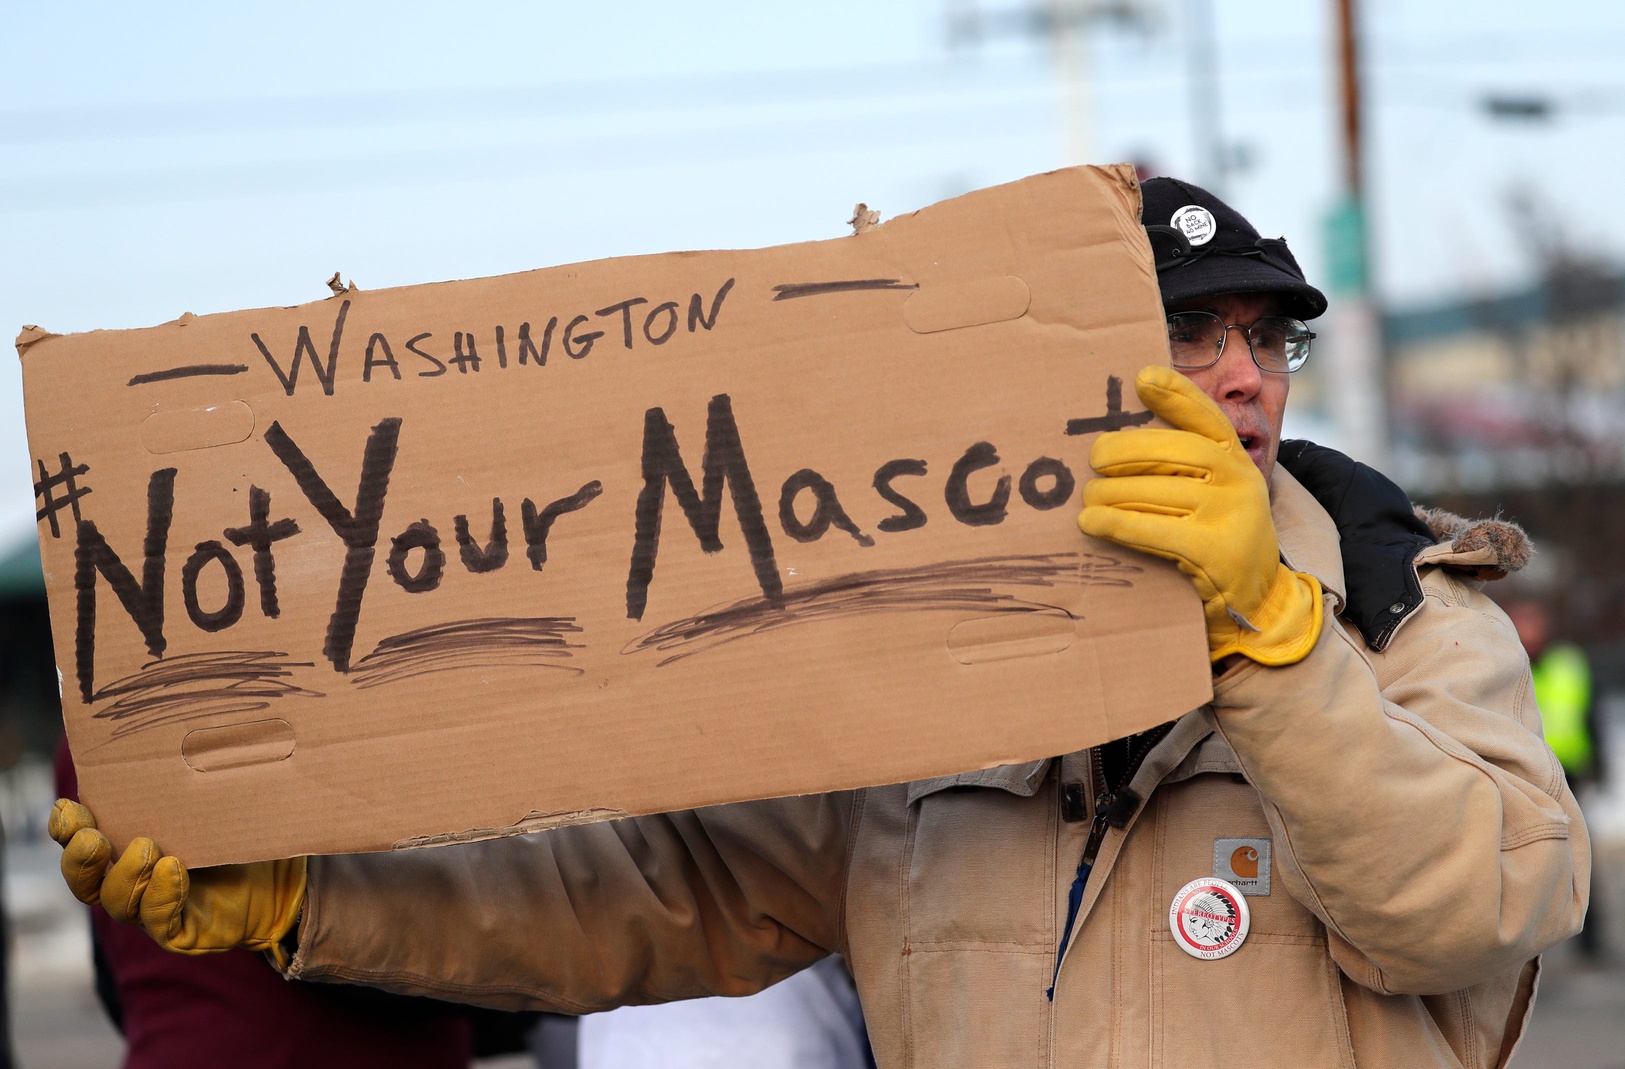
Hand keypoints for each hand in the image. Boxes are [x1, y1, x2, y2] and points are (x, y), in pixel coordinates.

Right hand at [49, 799, 306, 966]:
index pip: (82, 841)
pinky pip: (160, 920)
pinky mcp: (181, 931)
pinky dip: (162, 895)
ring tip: (146, 847)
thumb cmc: (242, 832)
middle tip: (91, 837)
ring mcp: (152, 909)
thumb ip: (191, 777)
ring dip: (126, 875)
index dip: (67, 828)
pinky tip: (172, 869)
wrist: (284, 880)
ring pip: (118, 902)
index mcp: (126, 847)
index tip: (69, 806)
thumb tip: (189, 723)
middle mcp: (131, 881)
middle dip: (80, 860)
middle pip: (86, 880)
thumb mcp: (215, 801)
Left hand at [1077, 365, 1322, 665]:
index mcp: (1236, 458)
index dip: (1175, 394)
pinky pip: (1153, 530)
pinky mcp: (1214, 552)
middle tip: (1093, 458)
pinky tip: (1090, 523)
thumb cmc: (1217, 537)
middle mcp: (1239, 479)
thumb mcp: (1216, 493)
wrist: (1256, 601)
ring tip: (1086, 499)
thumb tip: (1118, 438)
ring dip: (1110, 493)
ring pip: (1156, 491)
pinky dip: (1115, 524)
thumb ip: (1184, 464)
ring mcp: (1230, 515)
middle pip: (1173, 450)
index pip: (1206, 416)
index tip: (1141, 377)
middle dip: (1125, 450)